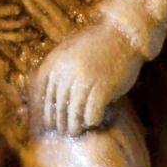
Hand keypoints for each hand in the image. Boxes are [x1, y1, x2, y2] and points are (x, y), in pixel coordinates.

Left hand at [30, 21, 137, 135]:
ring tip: (76, 131)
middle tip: (63, 131)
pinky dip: (92, 121)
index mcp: (55, 62)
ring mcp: (84, 81)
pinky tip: (95, 121)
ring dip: (74, 126)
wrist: (123, 34)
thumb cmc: (99, 44)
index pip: (43, 93)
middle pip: (58, 106)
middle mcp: (66, 73)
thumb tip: (53, 95)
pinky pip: (92, 114)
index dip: (45, 110)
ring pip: (73, 114)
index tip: (48, 121)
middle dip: (60, 122)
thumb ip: (60, 69)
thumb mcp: (71, 50)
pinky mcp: (102, 89)